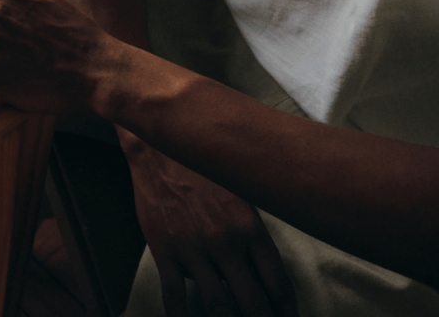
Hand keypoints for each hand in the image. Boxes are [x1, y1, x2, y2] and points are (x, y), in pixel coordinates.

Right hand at [126, 144, 297, 316]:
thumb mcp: (240, 197)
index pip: (278, 284)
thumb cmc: (203, 170)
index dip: (287, 311)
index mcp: (250, 229)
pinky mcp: (164, 249)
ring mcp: (193, 248)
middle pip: (252, 302)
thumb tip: (258, 273)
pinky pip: (174, 294)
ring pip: (217, 305)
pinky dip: (180, 315)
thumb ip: (250, 236)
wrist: (161, 148)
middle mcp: (226, 242)